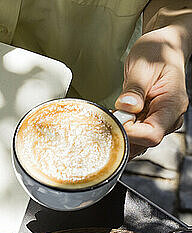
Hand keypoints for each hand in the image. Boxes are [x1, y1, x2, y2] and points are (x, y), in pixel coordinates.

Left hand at [115, 26, 188, 157]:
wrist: (164, 47)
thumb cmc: (156, 53)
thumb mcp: (142, 66)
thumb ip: (134, 89)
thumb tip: (126, 107)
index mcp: (172, 105)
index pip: (152, 134)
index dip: (130, 133)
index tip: (114, 121)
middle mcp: (169, 118)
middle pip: (144, 143)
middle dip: (122, 136)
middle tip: (104, 122)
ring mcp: (160, 121)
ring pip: (138, 143)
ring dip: (119, 136)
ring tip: (106, 120)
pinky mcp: (149, 120)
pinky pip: (135, 135)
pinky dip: (121, 132)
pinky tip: (110, 122)